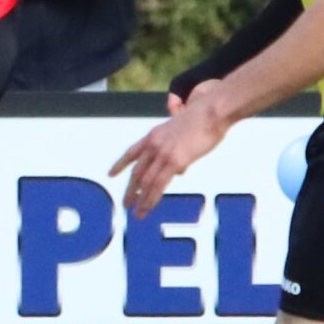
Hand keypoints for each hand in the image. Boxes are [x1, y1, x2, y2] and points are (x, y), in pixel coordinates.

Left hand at [109, 83, 228, 216]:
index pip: (131, 152)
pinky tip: (148, 207)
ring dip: (140, 199)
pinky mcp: (175, 161)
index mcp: (154, 135)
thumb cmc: (203, 117)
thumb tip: (178, 170)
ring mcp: (163, 153)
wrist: (212, 110)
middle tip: (126, 203)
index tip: (111, 174)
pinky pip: (159, 185)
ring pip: (146, 181)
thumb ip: (176, 150)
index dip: (120, 164)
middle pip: (137, 171)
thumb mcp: (182, 132)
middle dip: (130, 189)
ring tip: (137, 213)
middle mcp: (154, 144)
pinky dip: (151, 199)